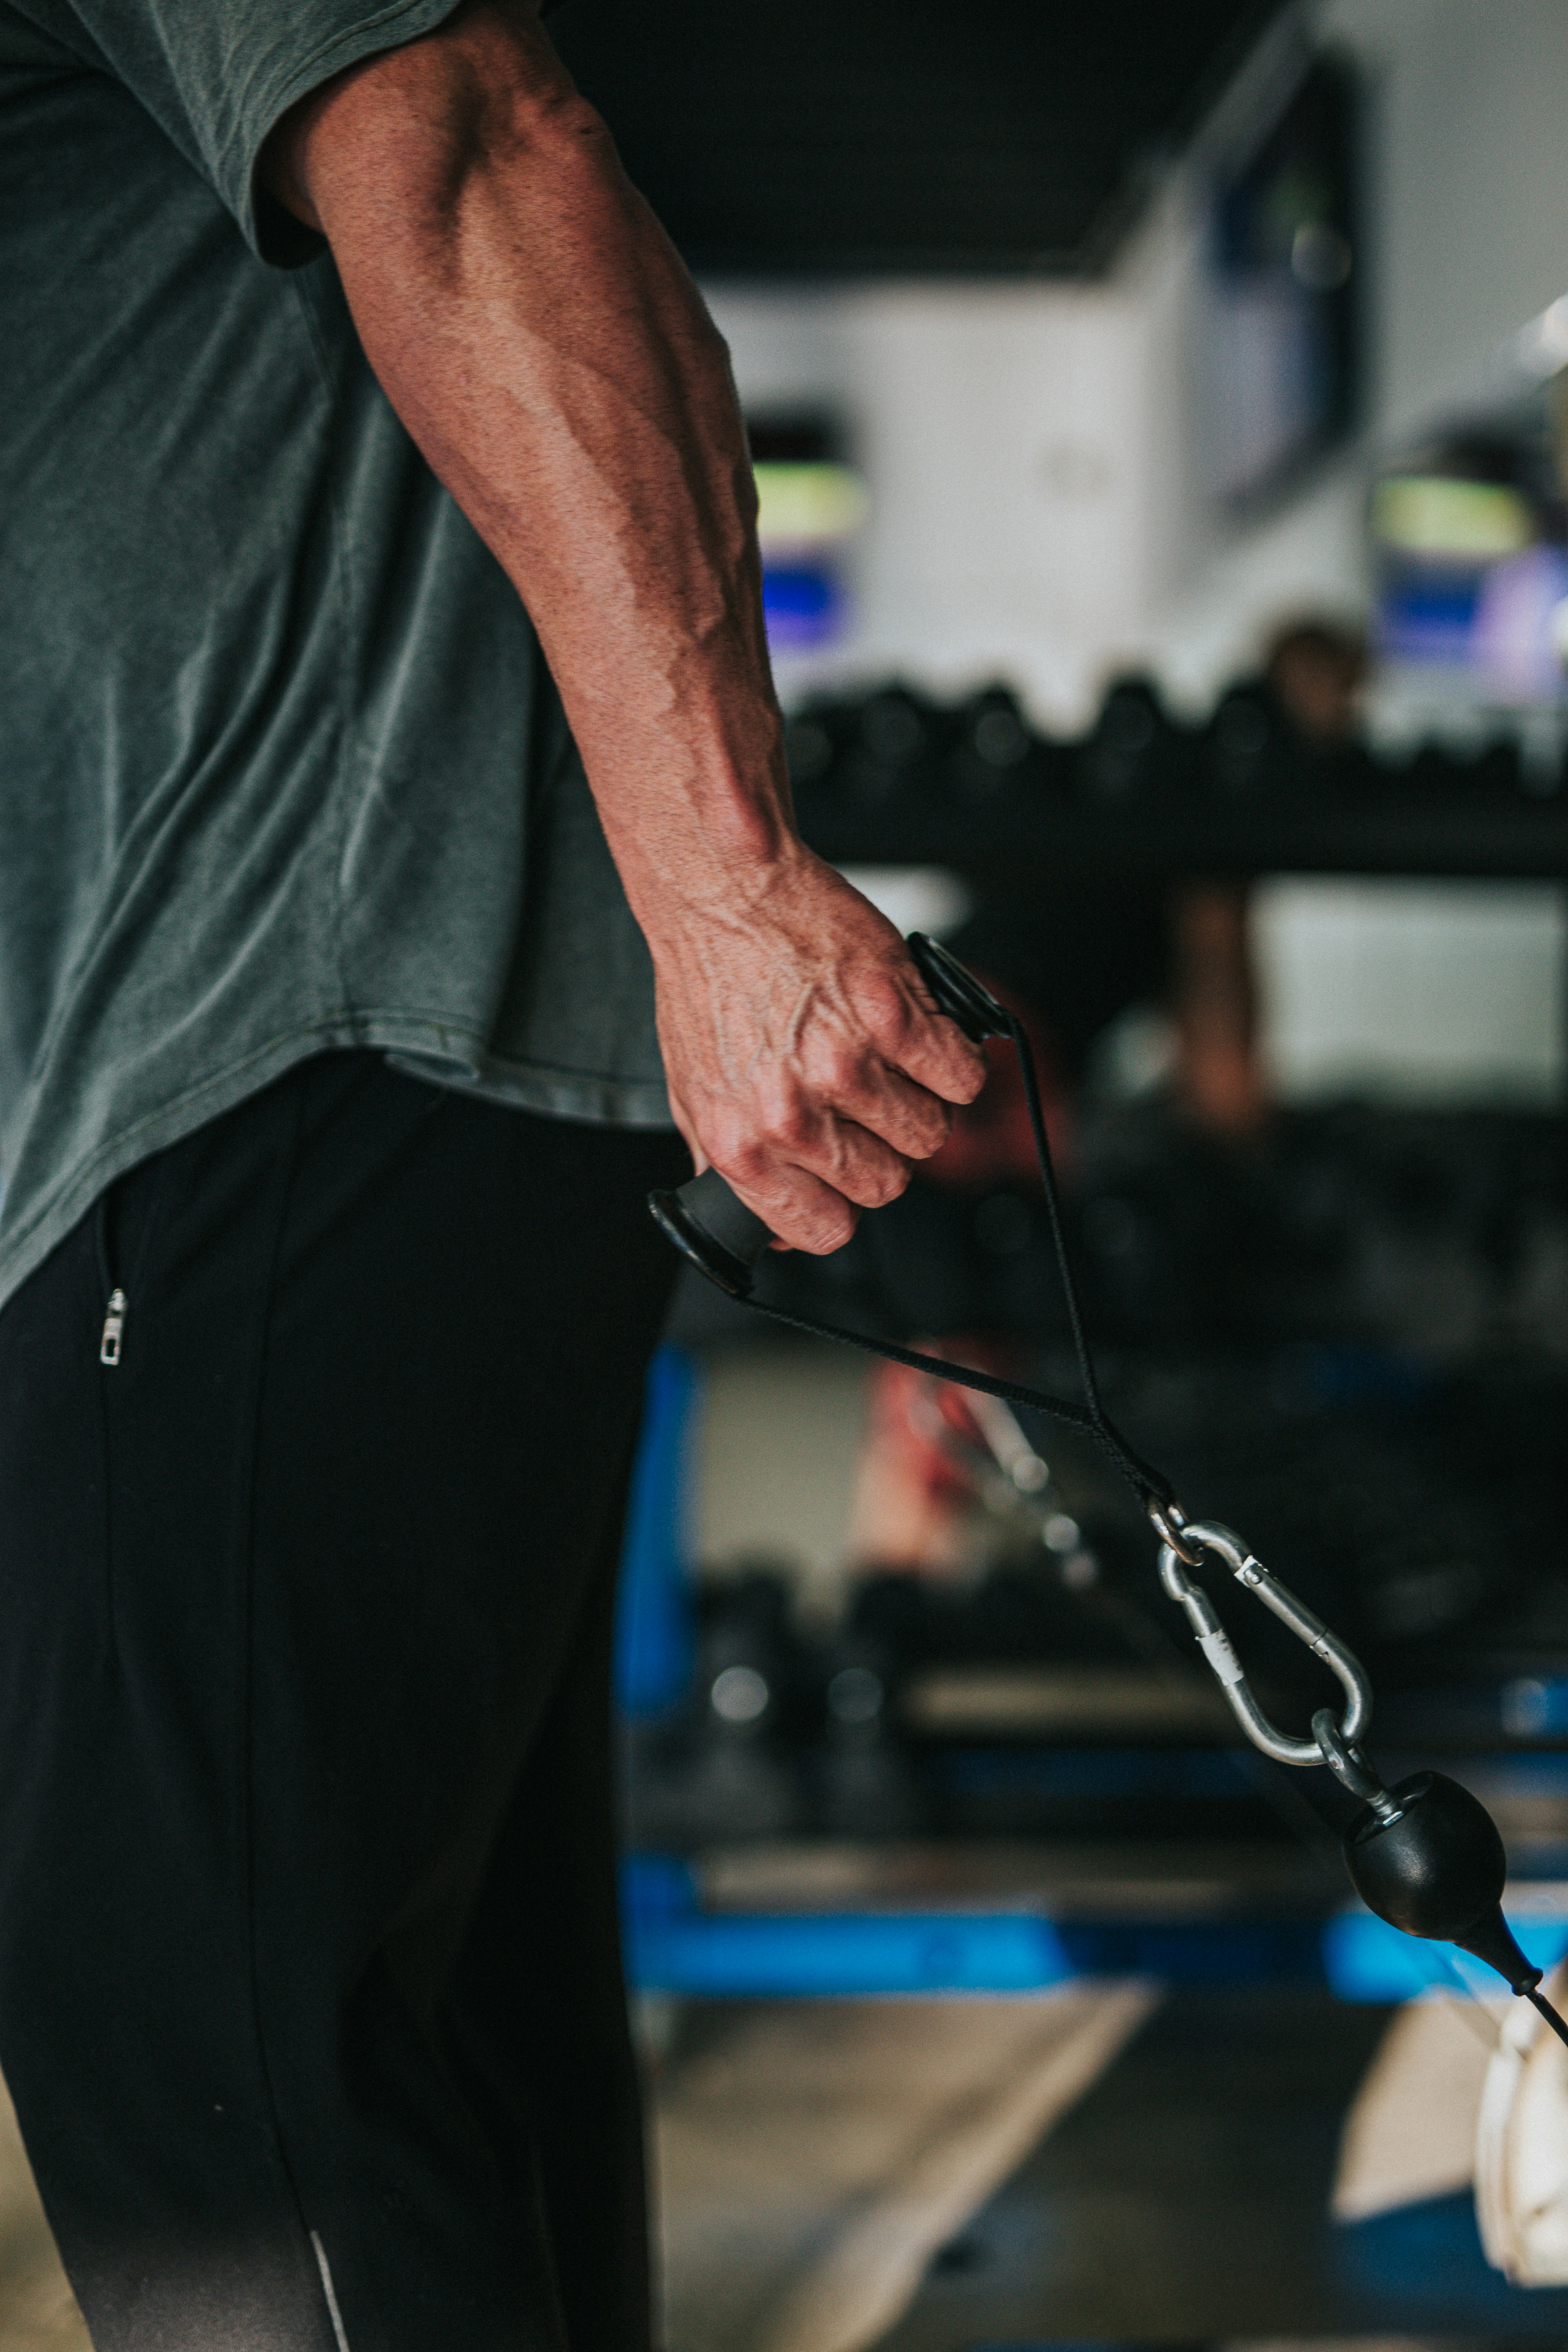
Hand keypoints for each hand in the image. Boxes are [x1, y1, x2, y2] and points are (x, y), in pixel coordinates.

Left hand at [648, 849, 986, 1253]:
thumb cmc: (709, 981)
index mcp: (741, 1144)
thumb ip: (730, 1164)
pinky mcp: (892, 1017)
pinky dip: (953, 1059)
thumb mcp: (696, 1091)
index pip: (825, 1230)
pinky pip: (960, 1076)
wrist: (722, 893)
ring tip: (885, 1059)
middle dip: (885, 1148)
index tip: (844, 1175)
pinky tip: (918, 1034)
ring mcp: (845, 1067)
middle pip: (887, 1183)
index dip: (843, 1203)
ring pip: (929, 1132)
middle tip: (865, 1102)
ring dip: (920, 1102)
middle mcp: (791, 1115)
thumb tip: (772, 1228)